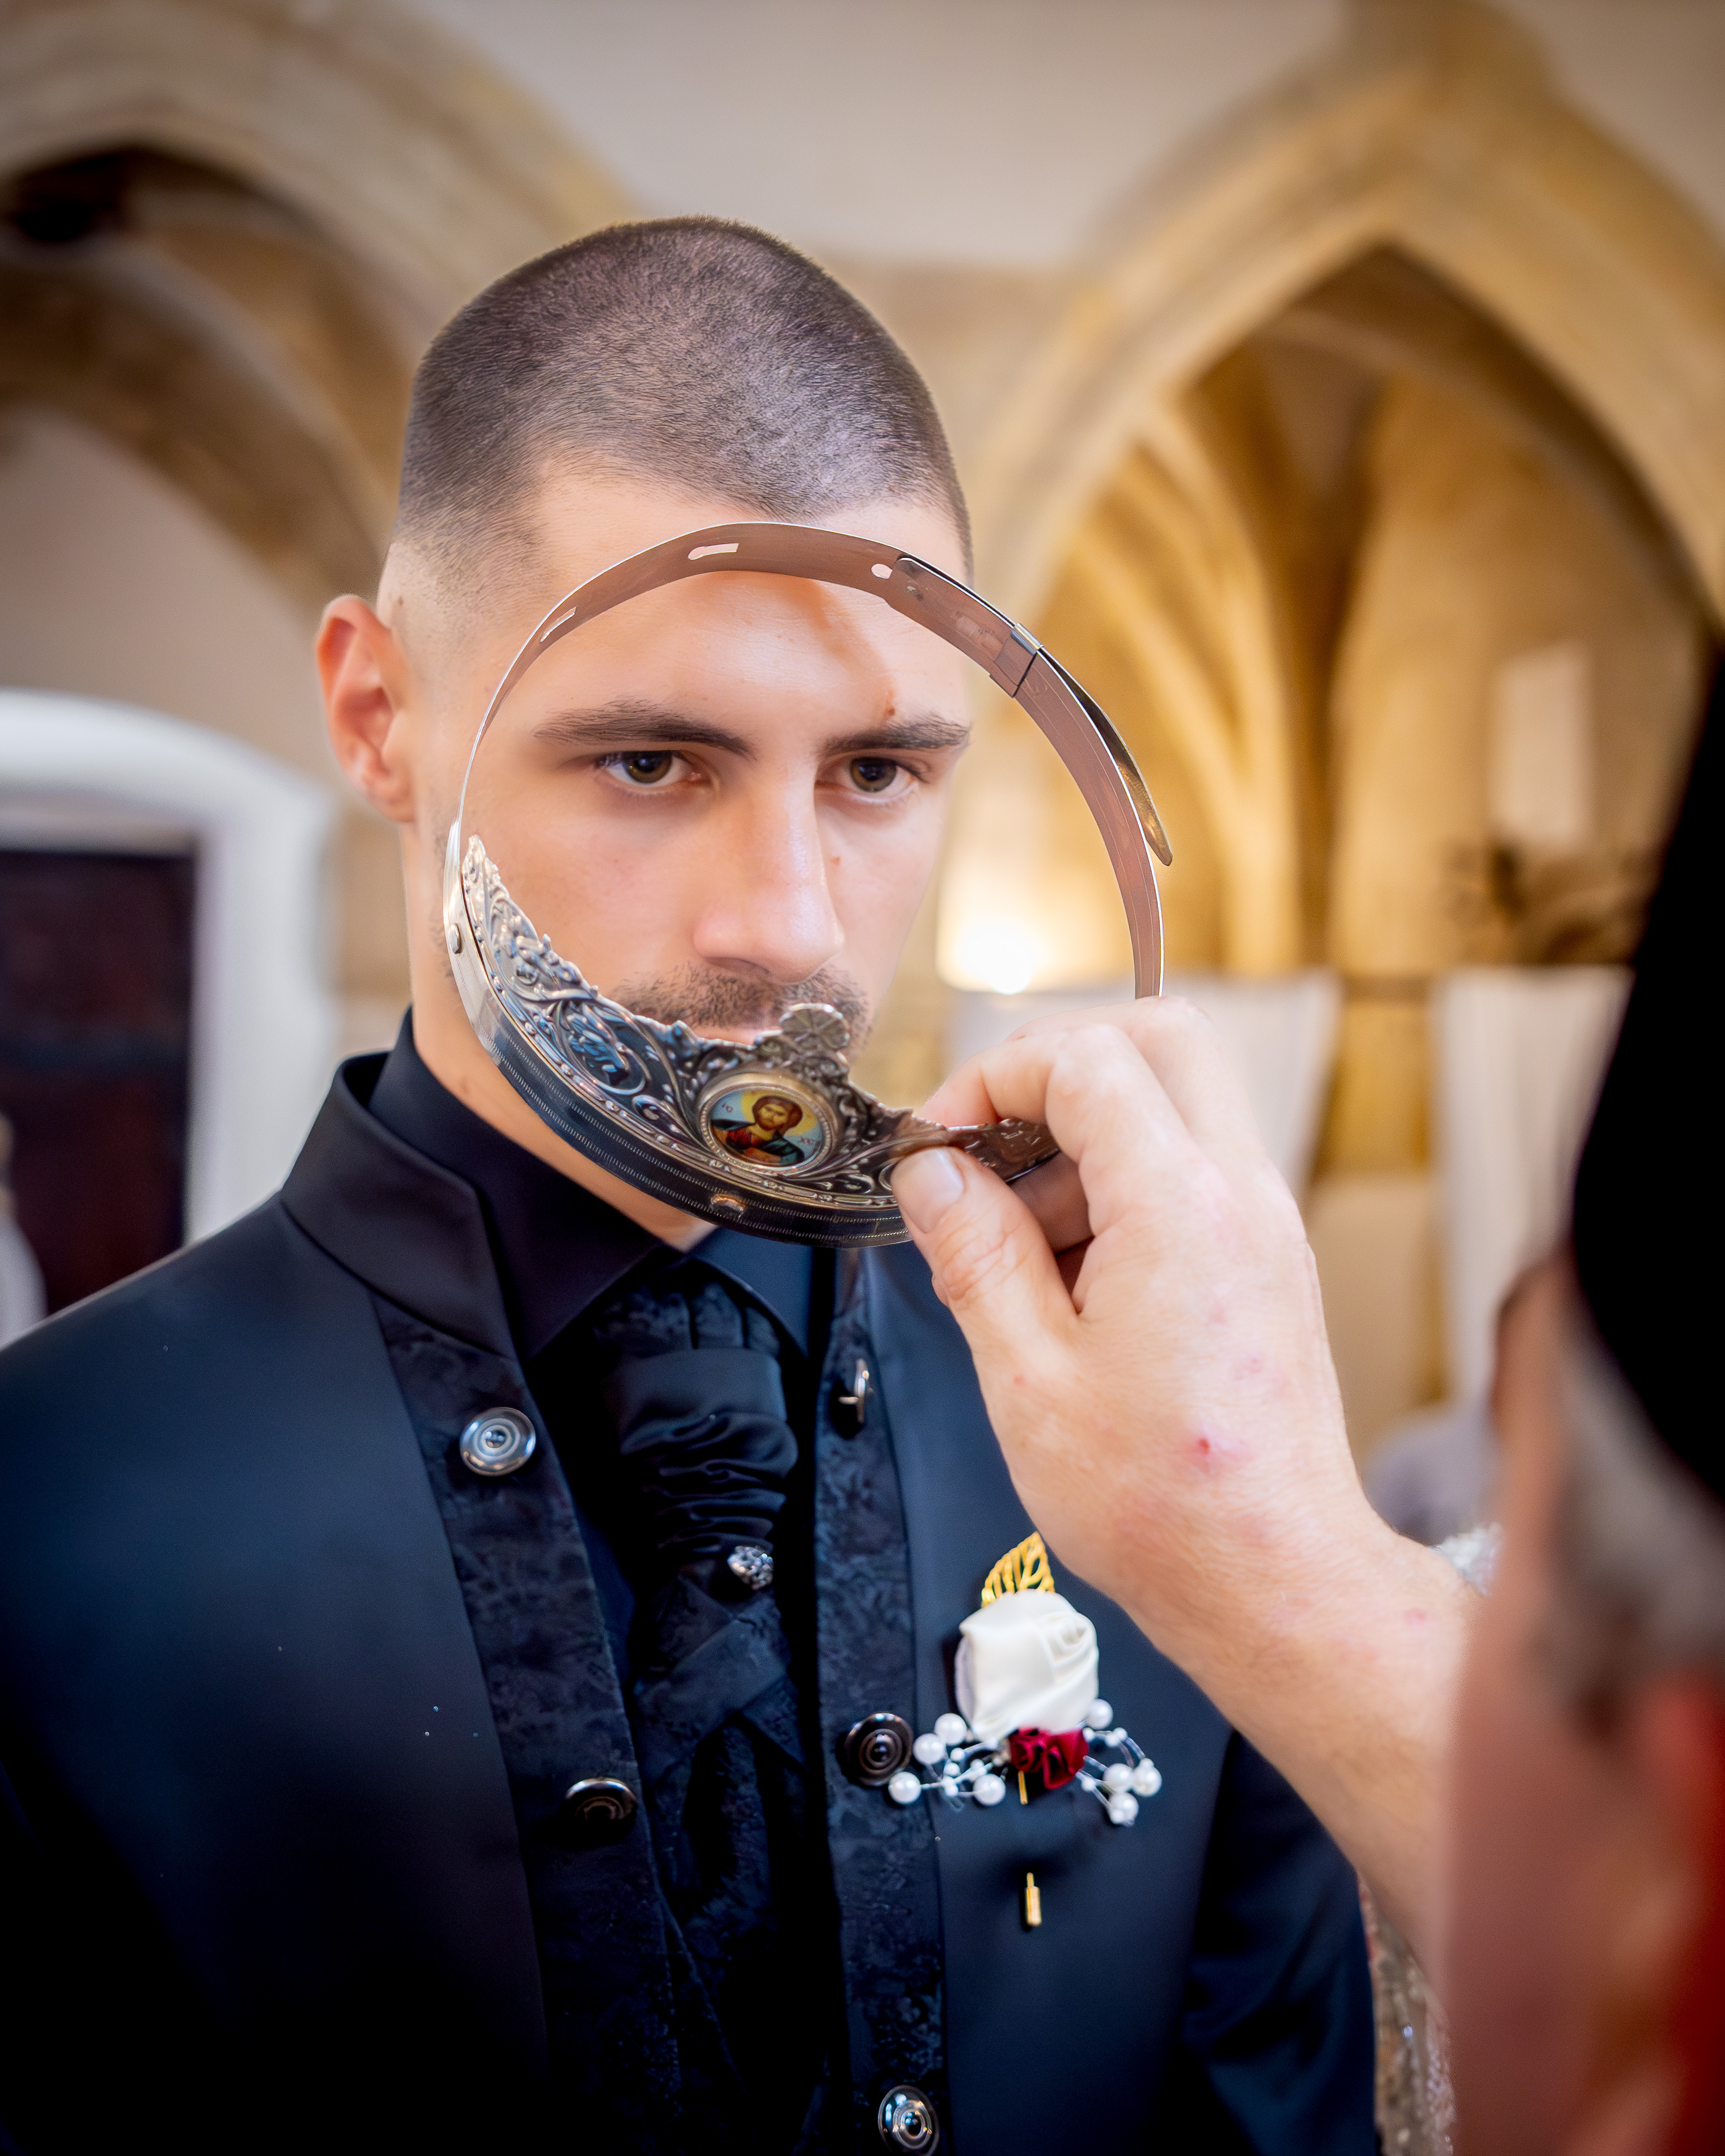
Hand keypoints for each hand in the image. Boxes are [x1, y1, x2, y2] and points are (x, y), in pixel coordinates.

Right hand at [892, 999, 1472, 1960]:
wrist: (1273, 1581)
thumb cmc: (1161, 1505)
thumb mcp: (1028, 1378)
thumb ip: (976, 1254)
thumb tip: (932, 1176)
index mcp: (1180, 1208)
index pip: (1087, 1056)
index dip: (994, 1077)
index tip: (939, 1145)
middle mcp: (1241, 1195)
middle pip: (1158, 1039)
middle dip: (1054, 1067)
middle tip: (984, 1145)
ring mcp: (1265, 1226)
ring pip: (1176, 1101)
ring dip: (1085, 1134)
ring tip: (1012, 1240)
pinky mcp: (1267, 1262)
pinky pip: (1192, 1169)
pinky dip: (1121, 1183)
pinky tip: (1063, 1277)